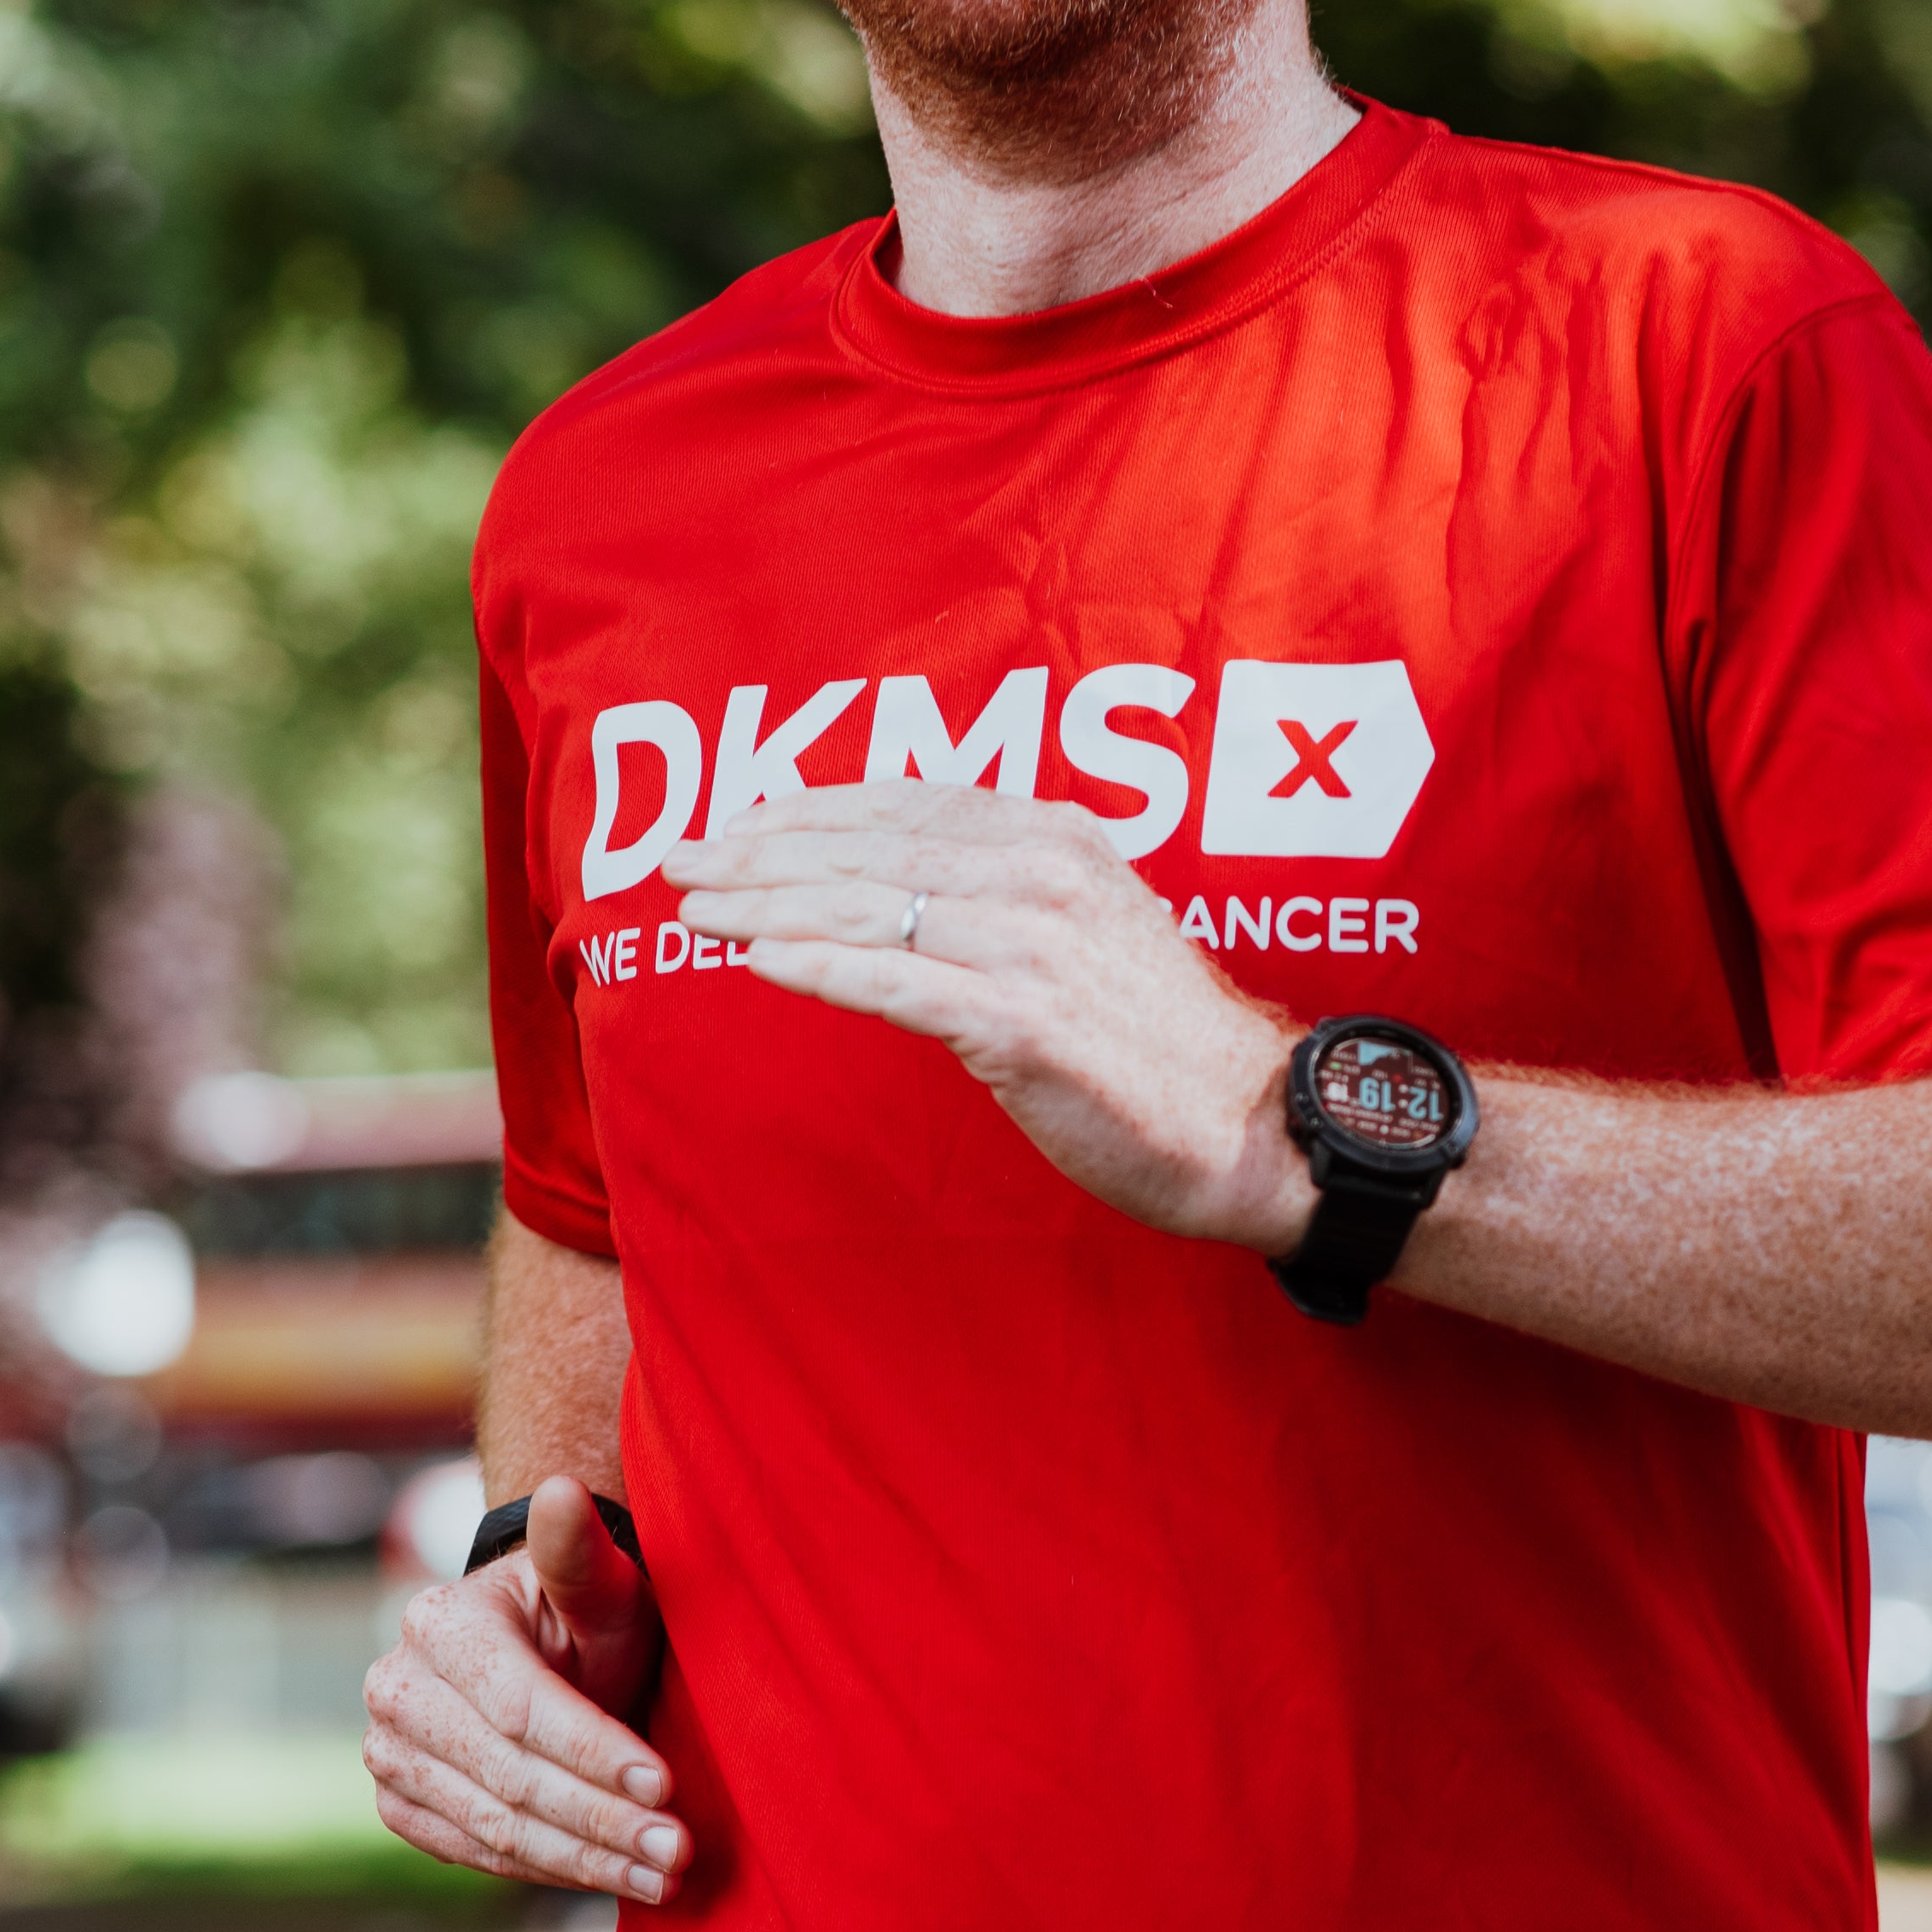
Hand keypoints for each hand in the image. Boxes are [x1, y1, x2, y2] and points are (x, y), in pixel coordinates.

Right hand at [360, 1477, 684, 1901]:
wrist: (542, 1652)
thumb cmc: (584, 1614)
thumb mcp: (597, 1582)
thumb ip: (580, 1549)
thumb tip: (562, 1489)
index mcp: (439, 1625)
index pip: (521, 1709)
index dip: (593, 1752)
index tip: (666, 1787)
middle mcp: (396, 1689)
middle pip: (508, 1776)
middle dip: (600, 1819)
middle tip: (678, 1852)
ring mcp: (388, 1753)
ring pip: (493, 1825)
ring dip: (583, 1860)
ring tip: (662, 1876)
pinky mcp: (400, 1803)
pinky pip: (473, 1852)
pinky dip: (547, 1872)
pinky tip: (611, 1878)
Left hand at [670, 780, 1314, 1249]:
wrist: (1252, 1126)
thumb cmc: (1161, 1042)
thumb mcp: (1089, 929)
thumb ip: (1007, 894)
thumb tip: (908, 888)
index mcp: (1056, 840)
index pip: (903, 805)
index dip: (806, 810)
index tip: (734, 823)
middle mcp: (1041, 876)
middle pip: (869, 847)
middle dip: (761, 850)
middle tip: (678, 857)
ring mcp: (1033, 946)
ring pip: (868, 907)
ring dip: (768, 902)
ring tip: (695, 906)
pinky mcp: (1023, 1023)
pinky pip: (896, 983)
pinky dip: (819, 965)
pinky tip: (758, 958)